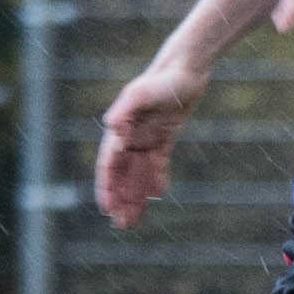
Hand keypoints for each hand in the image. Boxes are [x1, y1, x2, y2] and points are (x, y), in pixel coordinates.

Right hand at [95, 63, 208, 226]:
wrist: (186, 69)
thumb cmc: (162, 81)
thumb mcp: (141, 93)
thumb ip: (125, 109)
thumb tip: (110, 126)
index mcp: (121, 130)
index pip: (109, 165)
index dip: (107, 187)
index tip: (107, 208)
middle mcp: (130, 135)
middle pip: (122, 174)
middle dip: (120, 199)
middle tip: (121, 224)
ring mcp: (146, 136)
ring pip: (138, 173)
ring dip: (135, 195)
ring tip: (133, 219)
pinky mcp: (163, 136)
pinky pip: (157, 164)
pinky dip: (156, 179)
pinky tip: (157, 196)